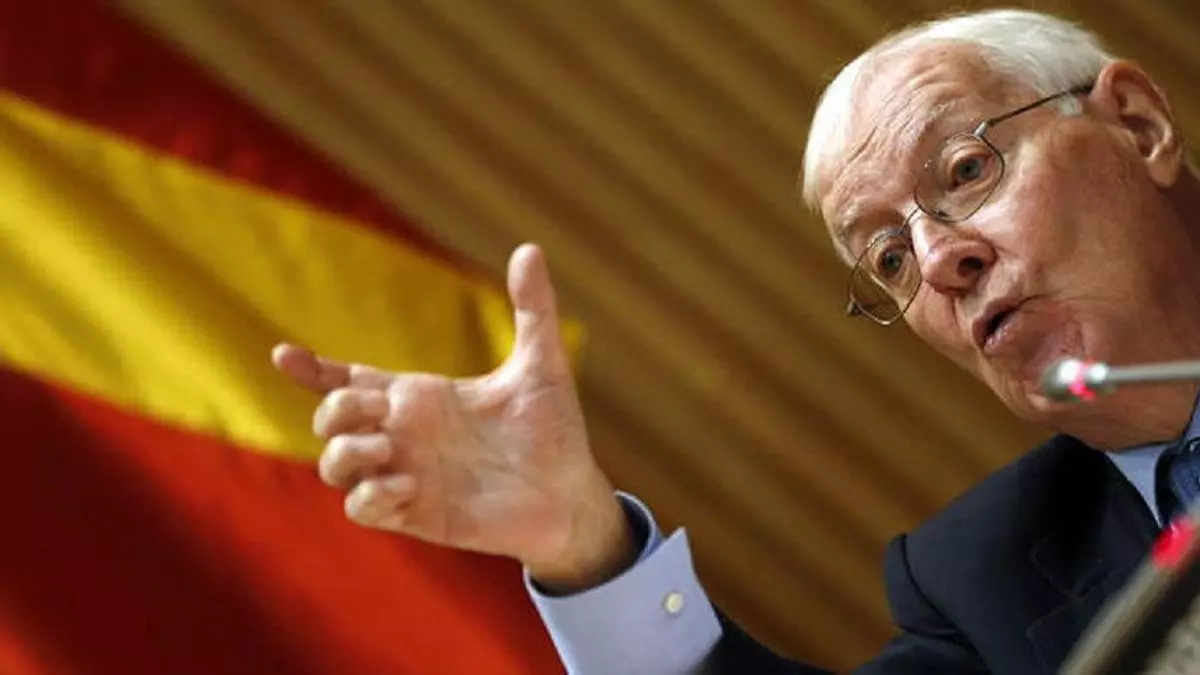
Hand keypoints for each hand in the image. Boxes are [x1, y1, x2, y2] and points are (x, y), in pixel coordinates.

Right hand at [273, 243, 634, 590]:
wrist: (571, 495)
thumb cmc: (553, 431)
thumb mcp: (542, 364)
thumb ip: (532, 308)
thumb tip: (529, 248)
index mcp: (421, 397)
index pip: (349, 379)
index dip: (313, 369)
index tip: (283, 354)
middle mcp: (404, 435)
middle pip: (329, 420)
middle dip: (334, 409)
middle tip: (381, 408)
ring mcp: (405, 476)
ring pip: (333, 466)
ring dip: (346, 453)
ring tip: (390, 446)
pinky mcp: (414, 516)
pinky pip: (361, 508)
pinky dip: (371, 495)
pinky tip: (409, 486)